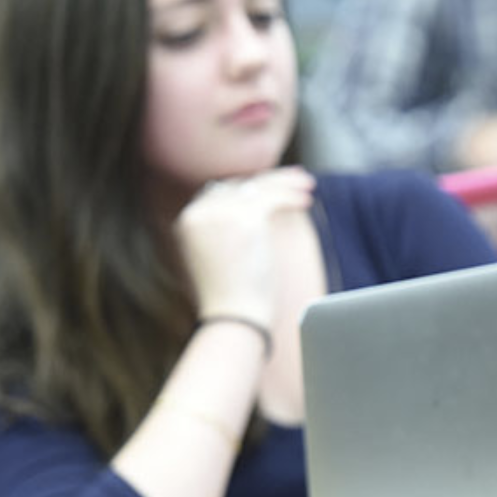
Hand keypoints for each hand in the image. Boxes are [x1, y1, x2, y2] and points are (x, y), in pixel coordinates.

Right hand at [175, 168, 314, 321]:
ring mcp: (221, 213)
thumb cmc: (231, 296)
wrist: (233, 318)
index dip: (248, 186)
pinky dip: (292, 196)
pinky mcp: (245, 218)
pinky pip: (273, 198)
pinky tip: (306, 201)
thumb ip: (228, 226)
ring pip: (259, 187)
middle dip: (270, 180)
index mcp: (187, 220)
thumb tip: (256, 205)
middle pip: (240, 184)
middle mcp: (200, 212)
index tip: (270, 185)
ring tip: (308, 188)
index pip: (221, 191)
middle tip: (297, 179)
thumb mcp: (220, 254)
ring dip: (287, 185)